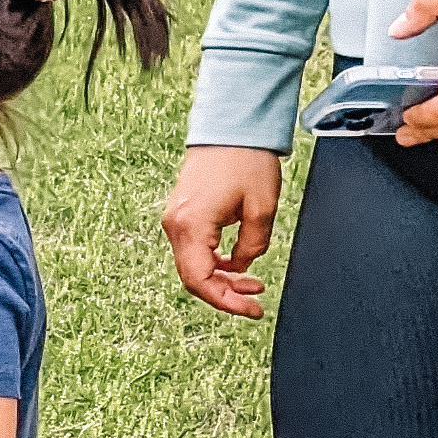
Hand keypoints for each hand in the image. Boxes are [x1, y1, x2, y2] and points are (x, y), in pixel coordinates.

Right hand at [162, 146, 284, 319]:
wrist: (230, 128)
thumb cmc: (245, 160)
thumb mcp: (262, 208)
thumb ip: (254, 246)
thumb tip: (244, 266)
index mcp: (191, 226)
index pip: (200, 281)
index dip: (226, 302)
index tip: (253, 309)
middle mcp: (175, 225)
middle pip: (193, 278)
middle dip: (225, 294)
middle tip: (256, 300)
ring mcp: (176, 220)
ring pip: (193, 266)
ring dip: (221, 280)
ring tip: (253, 283)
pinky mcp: (182, 215)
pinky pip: (193, 251)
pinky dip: (214, 264)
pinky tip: (237, 264)